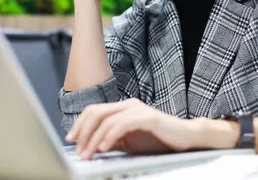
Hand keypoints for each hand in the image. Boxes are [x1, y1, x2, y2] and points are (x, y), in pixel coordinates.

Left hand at [65, 98, 194, 159]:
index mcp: (122, 108)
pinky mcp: (147, 116)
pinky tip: (103, 148)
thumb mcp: (130, 142)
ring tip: (88, 153)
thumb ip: (113, 141)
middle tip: (77, 149)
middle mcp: (128, 105)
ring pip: (106, 120)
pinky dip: (109, 136)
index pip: (94, 111)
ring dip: (93, 138)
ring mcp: (137, 109)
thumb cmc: (159, 140)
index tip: (71, 140)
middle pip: (95, 112)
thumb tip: (92, 146)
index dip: (80, 125)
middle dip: (83, 131)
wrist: (186, 139)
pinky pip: (122, 124)